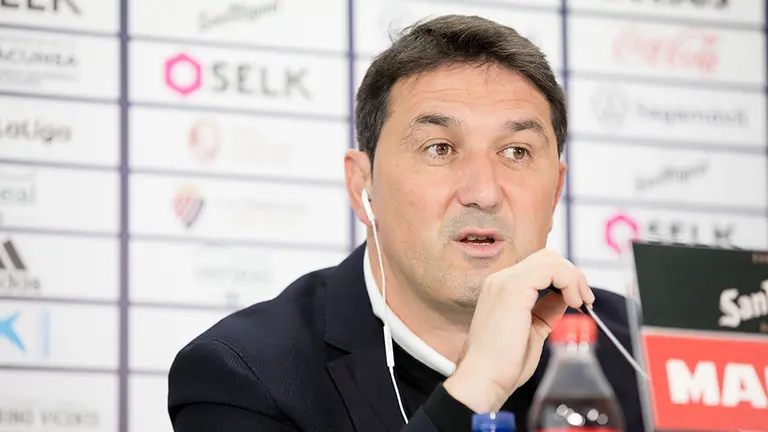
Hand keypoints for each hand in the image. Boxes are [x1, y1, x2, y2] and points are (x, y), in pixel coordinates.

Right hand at [442, 249, 594, 412]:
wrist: (483, 379)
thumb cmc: (502, 365)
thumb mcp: (532, 331)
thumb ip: (546, 311)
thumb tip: (564, 299)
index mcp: (501, 289)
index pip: (539, 267)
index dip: (564, 279)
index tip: (580, 300)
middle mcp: (500, 280)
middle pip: (546, 257)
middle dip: (572, 274)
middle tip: (585, 299)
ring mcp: (504, 282)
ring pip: (549, 259)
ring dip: (572, 277)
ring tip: (581, 301)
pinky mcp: (513, 288)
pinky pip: (549, 269)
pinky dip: (568, 281)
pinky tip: (572, 301)